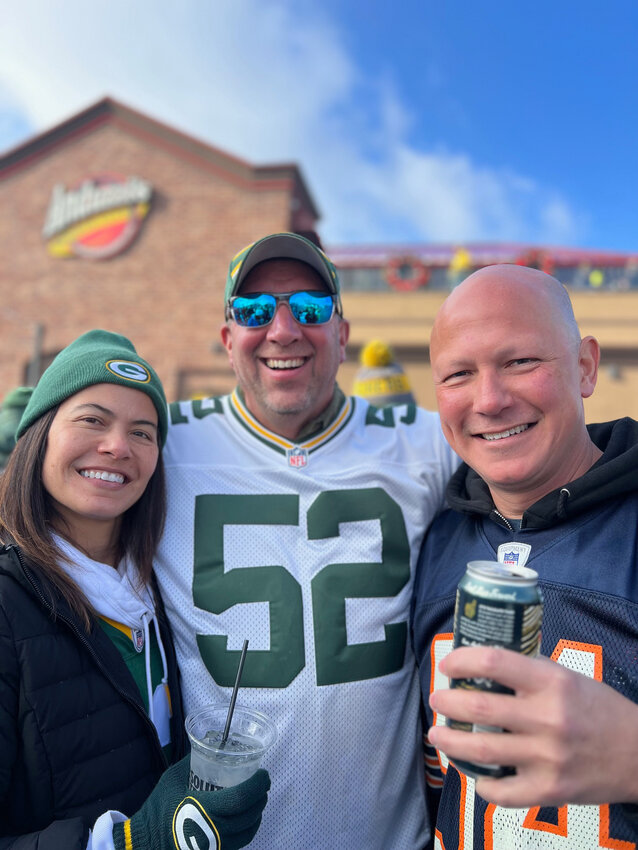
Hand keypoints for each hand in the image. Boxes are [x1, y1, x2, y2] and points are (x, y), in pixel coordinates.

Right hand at [113, 755, 269, 849]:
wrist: (146, 840)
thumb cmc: (159, 807)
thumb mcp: (173, 779)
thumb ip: (194, 761)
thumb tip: (210, 744)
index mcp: (204, 809)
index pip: (241, 799)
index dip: (258, 785)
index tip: (264, 774)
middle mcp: (214, 831)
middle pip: (250, 815)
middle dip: (262, 797)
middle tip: (263, 783)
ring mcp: (215, 846)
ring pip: (249, 831)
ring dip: (258, 814)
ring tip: (259, 799)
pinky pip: (240, 842)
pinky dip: (248, 829)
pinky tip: (247, 818)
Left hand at [427, 646, 637, 807]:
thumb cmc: (599, 709)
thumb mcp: (568, 677)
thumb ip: (531, 670)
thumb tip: (486, 661)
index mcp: (551, 682)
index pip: (493, 662)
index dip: (462, 661)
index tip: (448, 665)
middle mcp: (547, 718)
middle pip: (479, 708)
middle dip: (447, 704)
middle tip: (437, 701)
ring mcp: (547, 757)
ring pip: (482, 751)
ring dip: (451, 743)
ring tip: (437, 736)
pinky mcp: (549, 791)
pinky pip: (503, 792)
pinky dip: (483, 786)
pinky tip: (475, 776)